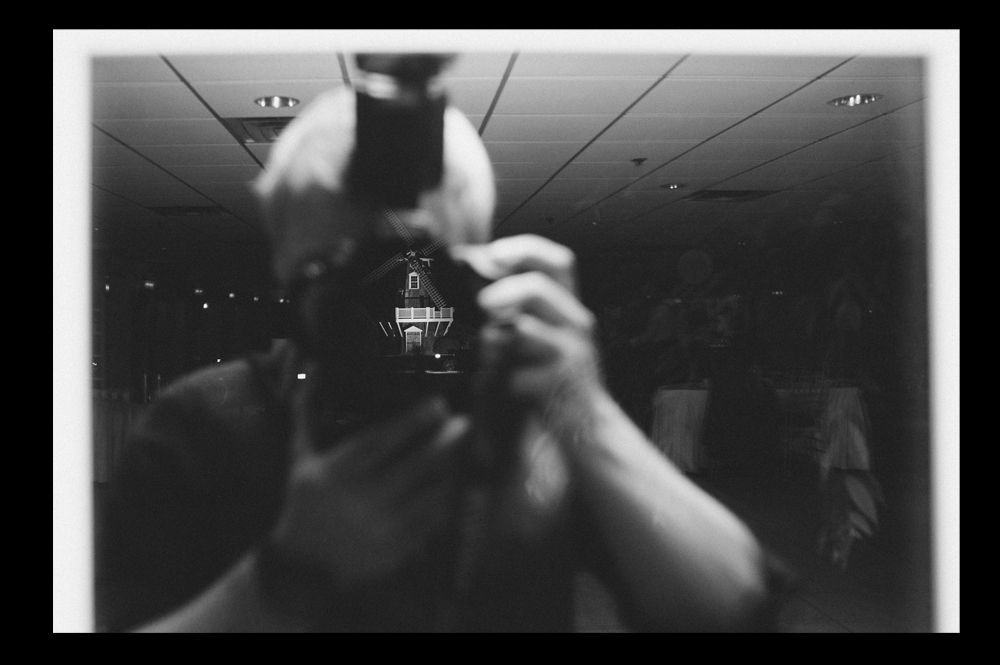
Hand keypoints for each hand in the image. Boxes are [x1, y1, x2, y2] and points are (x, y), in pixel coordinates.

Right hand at [268, 368, 469, 587]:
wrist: (304, 564)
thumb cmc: (303, 502)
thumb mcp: (300, 457)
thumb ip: (307, 412)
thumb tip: (314, 368)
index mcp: (340, 472)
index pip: (383, 440)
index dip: (414, 419)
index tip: (436, 403)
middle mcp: (364, 498)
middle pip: (417, 464)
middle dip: (445, 440)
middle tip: (463, 421)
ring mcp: (384, 526)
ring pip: (431, 491)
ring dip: (449, 467)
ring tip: (459, 450)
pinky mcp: (398, 547)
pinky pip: (432, 519)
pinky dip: (443, 498)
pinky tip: (449, 483)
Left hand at [455, 235, 604, 429]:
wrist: (587, 423)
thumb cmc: (559, 373)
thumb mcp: (550, 332)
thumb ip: (523, 308)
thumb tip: (479, 277)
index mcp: (569, 307)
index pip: (557, 261)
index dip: (525, 249)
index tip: (493, 253)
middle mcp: (574, 325)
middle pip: (539, 288)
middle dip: (502, 290)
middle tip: (481, 303)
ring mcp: (569, 356)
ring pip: (525, 331)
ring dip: (495, 337)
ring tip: (486, 347)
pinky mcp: (557, 388)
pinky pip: (518, 376)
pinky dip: (502, 378)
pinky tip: (501, 383)